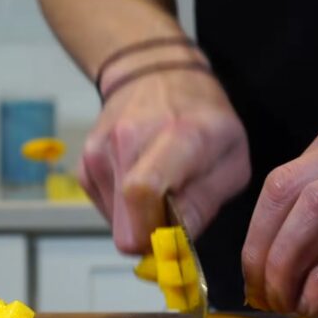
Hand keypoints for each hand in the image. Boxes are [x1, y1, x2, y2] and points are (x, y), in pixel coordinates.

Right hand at [80, 68, 249, 252]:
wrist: (154, 73)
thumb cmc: (202, 116)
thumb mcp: (231, 157)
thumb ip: (206, 203)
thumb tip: (176, 244)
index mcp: (177, 135)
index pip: (144, 191)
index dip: (154, 233)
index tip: (173, 243)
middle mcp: (129, 140)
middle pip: (126, 223)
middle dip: (151, 237)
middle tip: (174, 221)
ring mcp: (101, 152)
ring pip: (116, 223)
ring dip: (140, 219)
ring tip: (160, 187)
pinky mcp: (85, 164)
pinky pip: (106, 209)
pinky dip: (125, 207)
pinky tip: (140, 180)